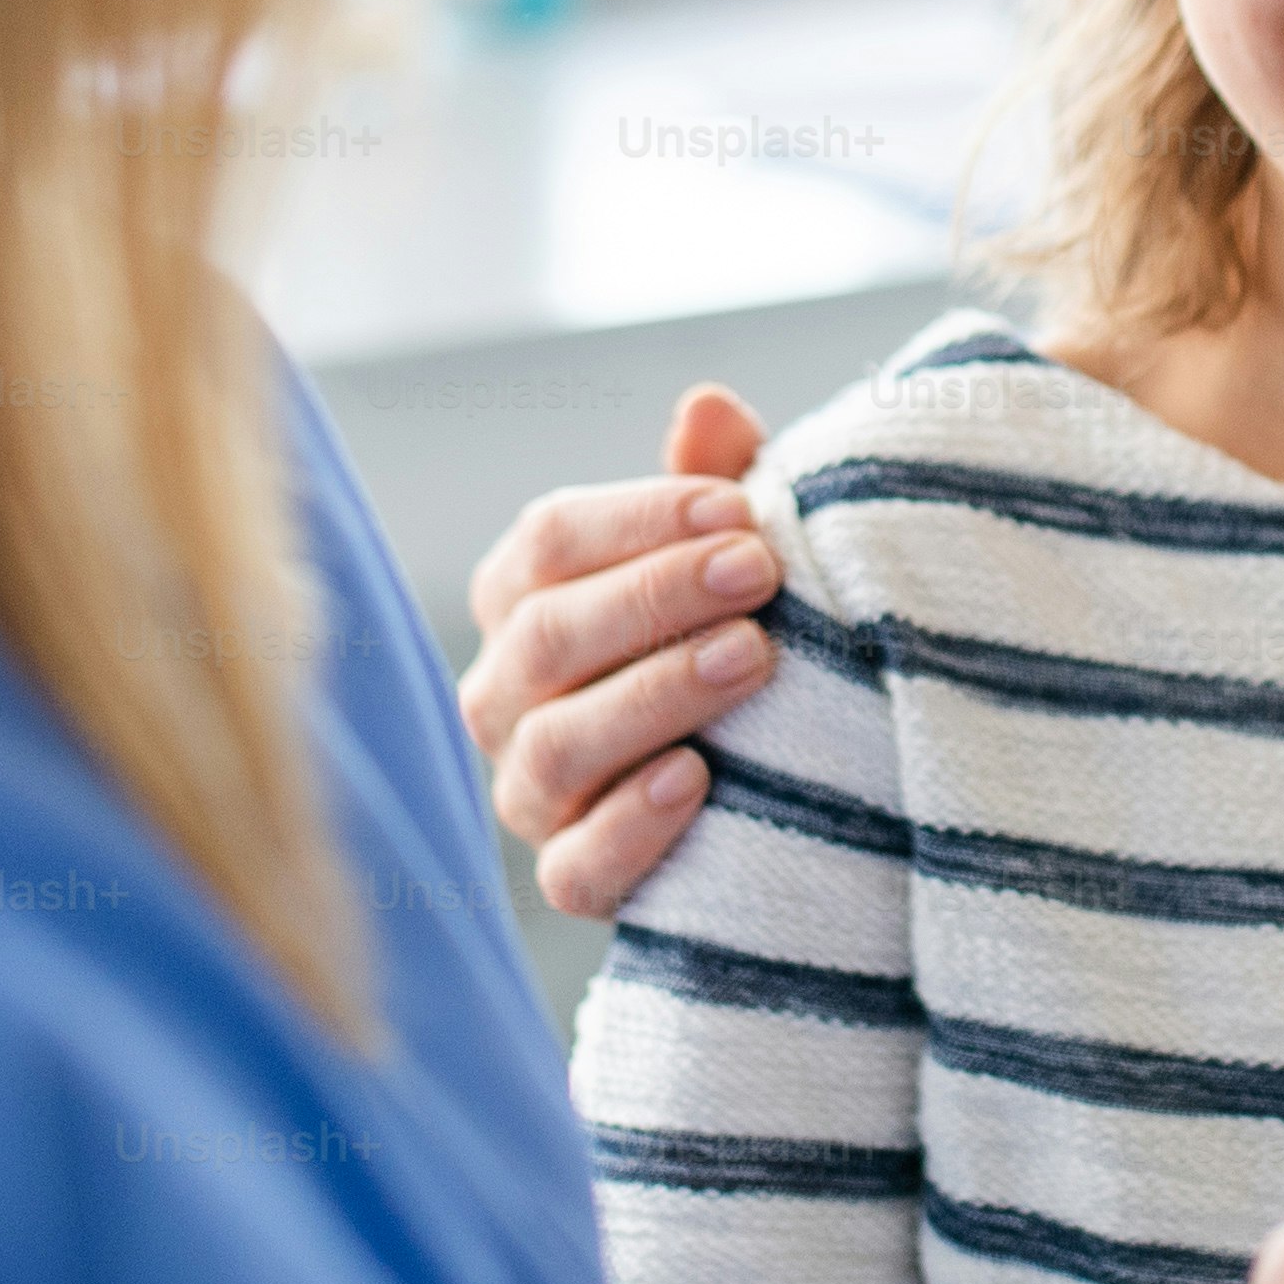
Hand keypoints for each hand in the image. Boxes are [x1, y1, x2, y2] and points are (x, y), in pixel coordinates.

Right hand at [454, 384, 774, 915]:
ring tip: (752, 657)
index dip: (641, 520)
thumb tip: (707, 405)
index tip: (740, 507)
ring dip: (654, 695)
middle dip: (657, 596)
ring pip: (555, 748)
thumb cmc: (737, 628)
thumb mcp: (733, 555)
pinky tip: (697, 783)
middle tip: (759, 570)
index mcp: (526, 597)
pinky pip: (575, 870)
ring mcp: (530, 792)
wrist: (779, 772)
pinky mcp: (575, 878)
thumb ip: (718, 485)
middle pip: (547, 636)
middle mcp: (504, 695)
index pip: (548, 542)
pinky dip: (628, 828)